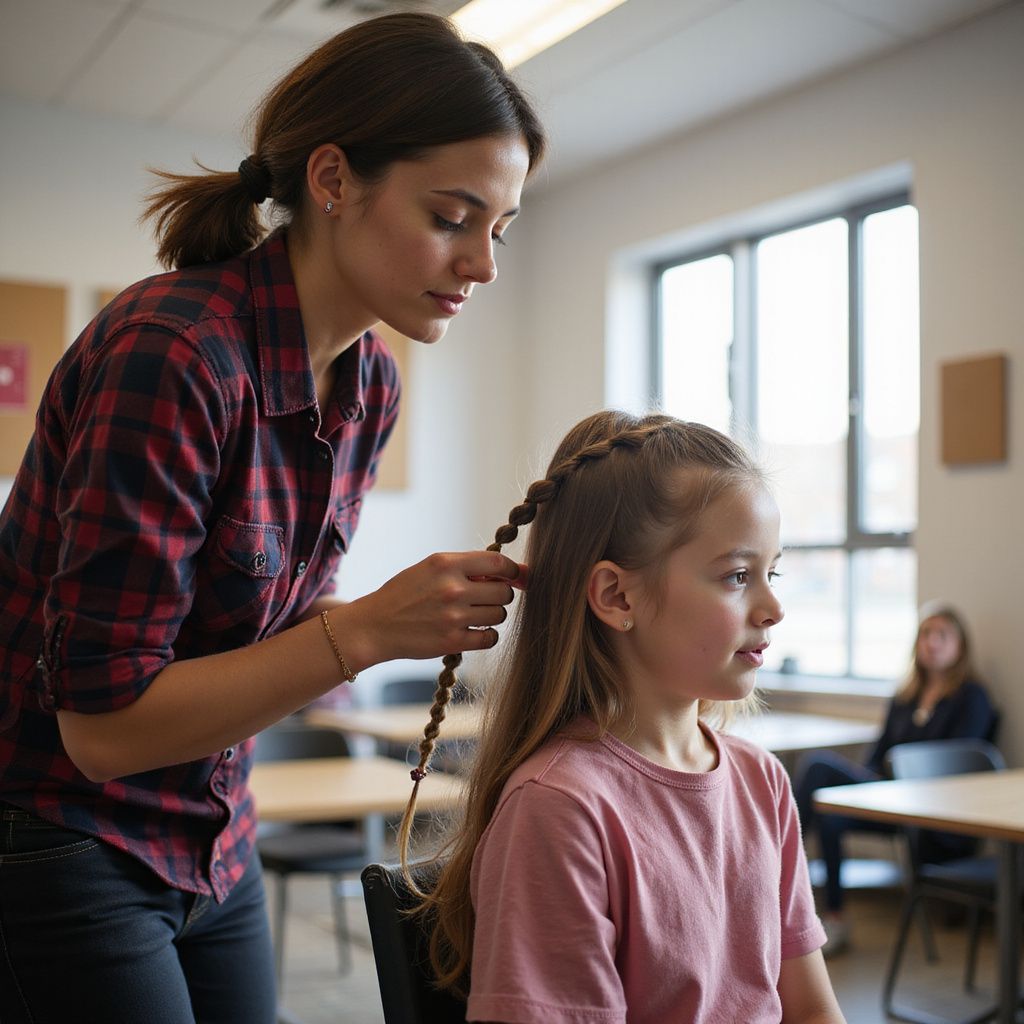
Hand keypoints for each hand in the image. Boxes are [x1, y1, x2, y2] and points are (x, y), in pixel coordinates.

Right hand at [340, 551, 524, 666]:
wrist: (375, 625)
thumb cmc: (404, 593)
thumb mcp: (430, 568)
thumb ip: (465, 567)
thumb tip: (508, 573)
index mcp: (446, 564)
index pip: (498, 563)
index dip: (514, 570)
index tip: (515, 576)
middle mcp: (453, 588)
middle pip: (504, 592)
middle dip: (500, 595)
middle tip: (485, 599)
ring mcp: (453, 616)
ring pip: (499, 615)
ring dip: (492, 616)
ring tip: (473, 615)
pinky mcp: (452, 642)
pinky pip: (490, 638)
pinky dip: (486, 636)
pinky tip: (474, 632)